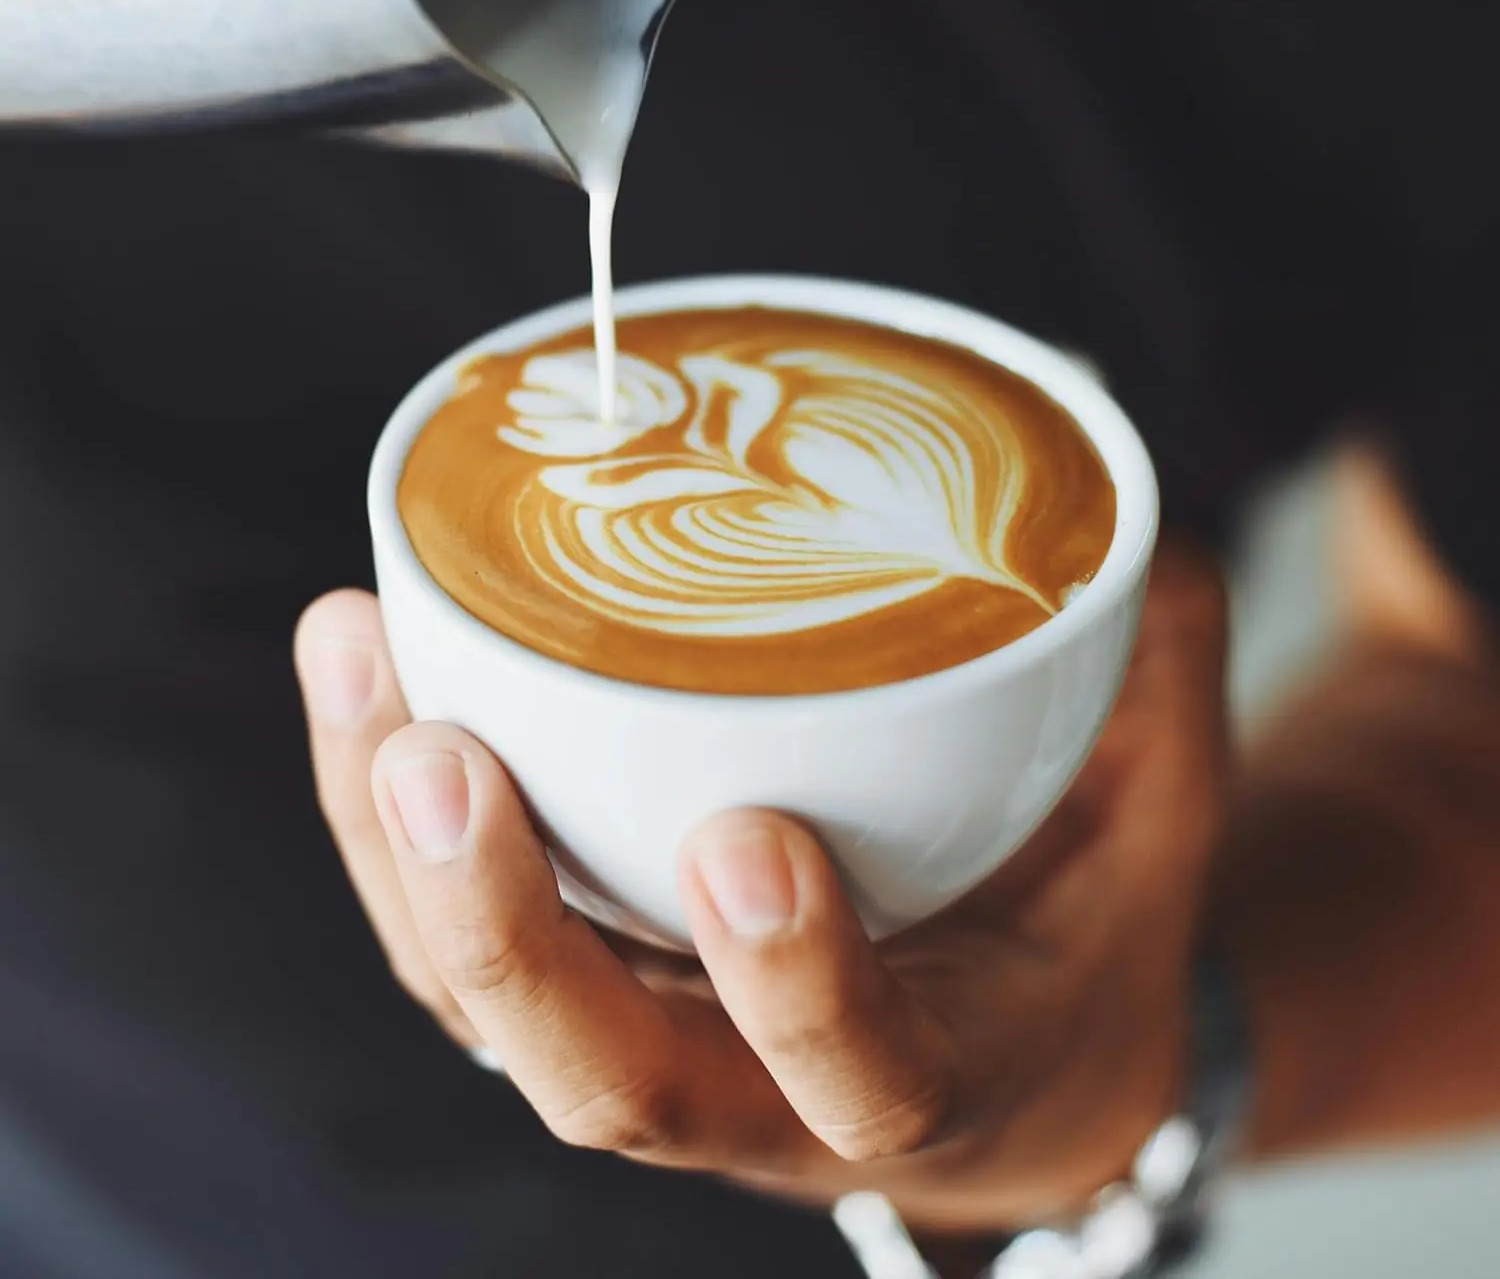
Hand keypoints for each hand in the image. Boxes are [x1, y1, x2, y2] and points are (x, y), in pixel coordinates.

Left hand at [295, 547, 1226, 1232]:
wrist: (1011, 1054)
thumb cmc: (1082, 932)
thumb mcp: (1160, 822)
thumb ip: (1152, 672)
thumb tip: (1124, 499)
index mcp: (933, 1080)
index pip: (858, 1080)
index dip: (800, 988)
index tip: (752, 840)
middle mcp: (761, 1095)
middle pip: (603, 1079)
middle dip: (505, 932)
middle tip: (444, 760)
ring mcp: (653, 1038)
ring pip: (484, 1002)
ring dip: (395, 850)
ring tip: (360, 657)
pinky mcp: (586, 974)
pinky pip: (454, 931)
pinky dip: (385, 812)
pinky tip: (364, 665)